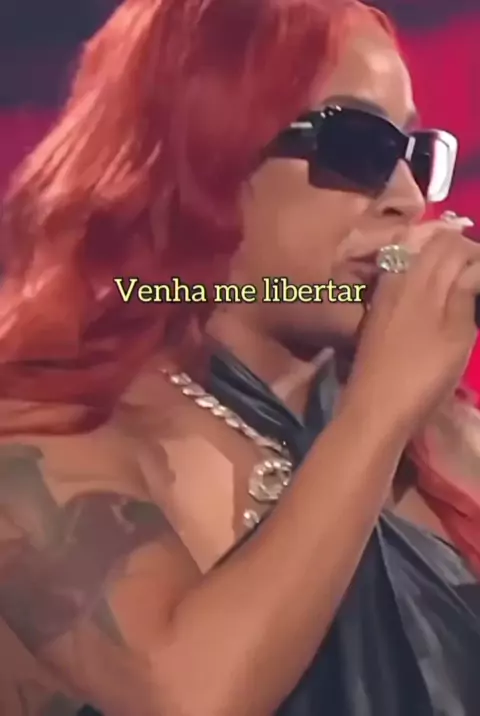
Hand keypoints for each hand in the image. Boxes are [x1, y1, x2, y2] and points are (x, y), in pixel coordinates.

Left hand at [343, 219, 479, 434]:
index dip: (474, 251)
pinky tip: (432, 303)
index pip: (449, 242)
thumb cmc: (423, 375)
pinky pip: (401, 280)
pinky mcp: (375, 314)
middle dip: (458, 253)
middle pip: (430, 247)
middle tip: (475, 278)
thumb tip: (475, 263)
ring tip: (459, 289)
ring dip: (438, 265)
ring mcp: (383, 296)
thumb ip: (466, 293)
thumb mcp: (457, 336)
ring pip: (414, 262)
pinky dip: (421, 280)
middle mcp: (398, 279)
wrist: (373, 408)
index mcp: (421, 279)